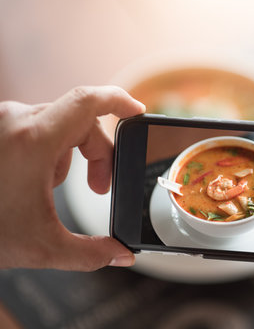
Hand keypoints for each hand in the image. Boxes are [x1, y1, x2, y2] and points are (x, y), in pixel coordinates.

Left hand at [0, 86, 144, 270]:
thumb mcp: (41, 247)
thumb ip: (91, 253)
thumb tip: (122, 255)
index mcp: (33, 141)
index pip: (88, 101)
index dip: (119, 101)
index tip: (137, 112)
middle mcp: (16, 121)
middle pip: (80, 120)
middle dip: (97, 152)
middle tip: (99, 187)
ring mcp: (2, 121)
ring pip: (59, 125)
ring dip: (69, 155)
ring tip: (53, 188)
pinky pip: (37, 127)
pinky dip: (48, 150)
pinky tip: (34, 179)